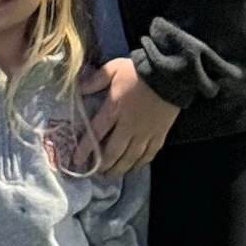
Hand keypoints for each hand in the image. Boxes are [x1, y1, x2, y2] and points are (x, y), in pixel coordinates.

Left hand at [76, 56, 179, 174]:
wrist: (169, 74)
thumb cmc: (138, 71)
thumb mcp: (113, 69)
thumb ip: (95, 80)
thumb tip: (77, 89)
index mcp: (114, 109)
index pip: (96, 133)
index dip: (85, 149)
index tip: (76, 161)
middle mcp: (128, 126)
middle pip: (113, 152)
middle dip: (102, 165)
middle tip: (94, 174)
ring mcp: (145, 133)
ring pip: (130, 158)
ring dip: (119, 169)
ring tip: (110, 175)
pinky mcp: (159, 135)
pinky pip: (148, 154)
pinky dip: (140, 164)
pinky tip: (134, 168)